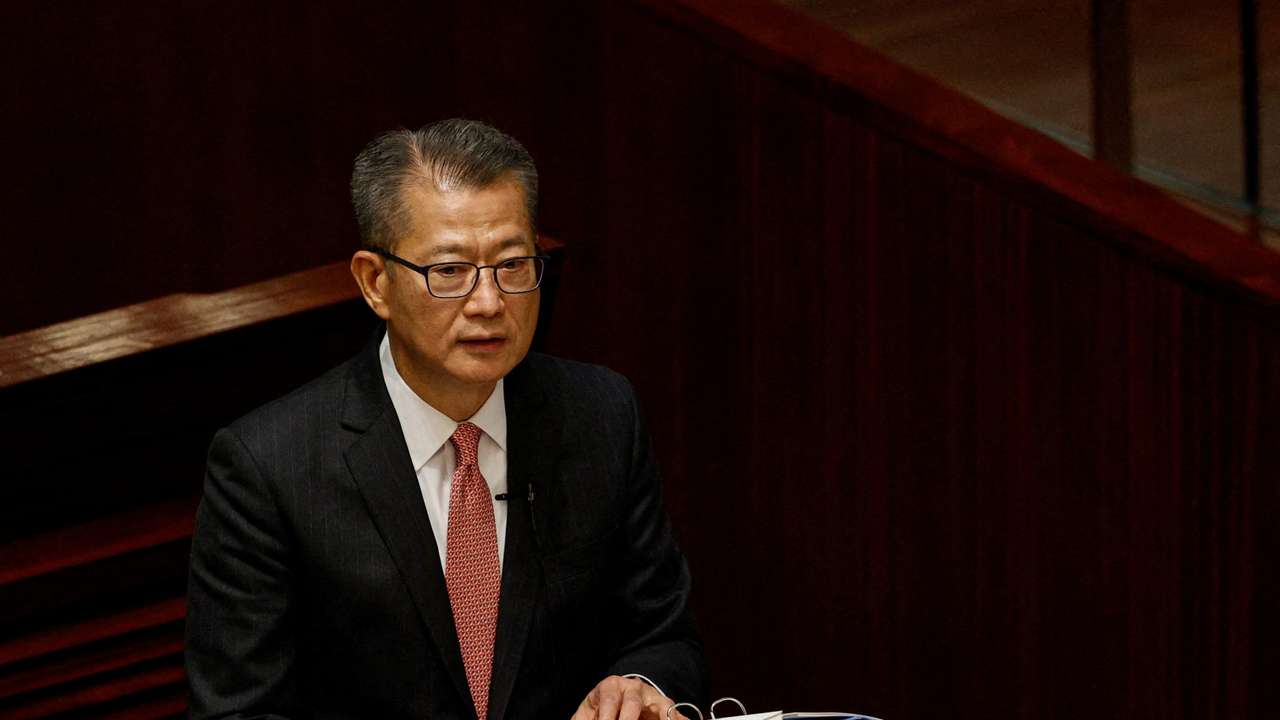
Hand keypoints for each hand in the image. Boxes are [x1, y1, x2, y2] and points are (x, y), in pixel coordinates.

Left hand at [571, 675, 687, 719]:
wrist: (616, 702)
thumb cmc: (599, 712)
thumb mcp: (588, 715)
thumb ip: (586, 719)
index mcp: (611, 686)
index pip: (608, 700)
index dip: (605, 717)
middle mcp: (633, 688)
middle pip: (632, 702)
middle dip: (627, 719)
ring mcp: (652, 697)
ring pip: (660, 705)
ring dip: (663, 716)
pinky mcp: (666, 708)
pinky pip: (676, 714)